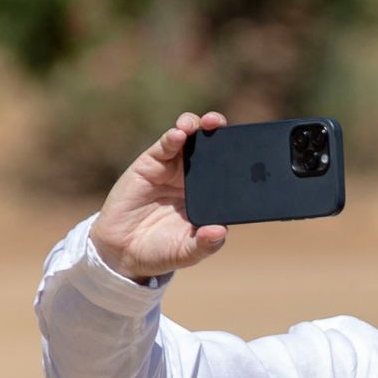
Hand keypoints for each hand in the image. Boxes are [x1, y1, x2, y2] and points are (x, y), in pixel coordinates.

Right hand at [89, 111, 230, 280]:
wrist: (125, 251)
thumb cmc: (162, 251)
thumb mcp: (188, 252)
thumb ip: (205, 244)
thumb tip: (221, 232)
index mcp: (210, 196)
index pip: (229, 171)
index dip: (240, 158)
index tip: (252, 151)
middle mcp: (195, 178)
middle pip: (212, 147)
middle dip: (220, 132)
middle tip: (224, 126)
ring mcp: (173, 169)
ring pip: (189, 139)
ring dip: (197, 127)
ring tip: (204, 124)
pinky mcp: (150, 165)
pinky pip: (165, 147)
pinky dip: (173, 137)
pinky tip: (179, 134)